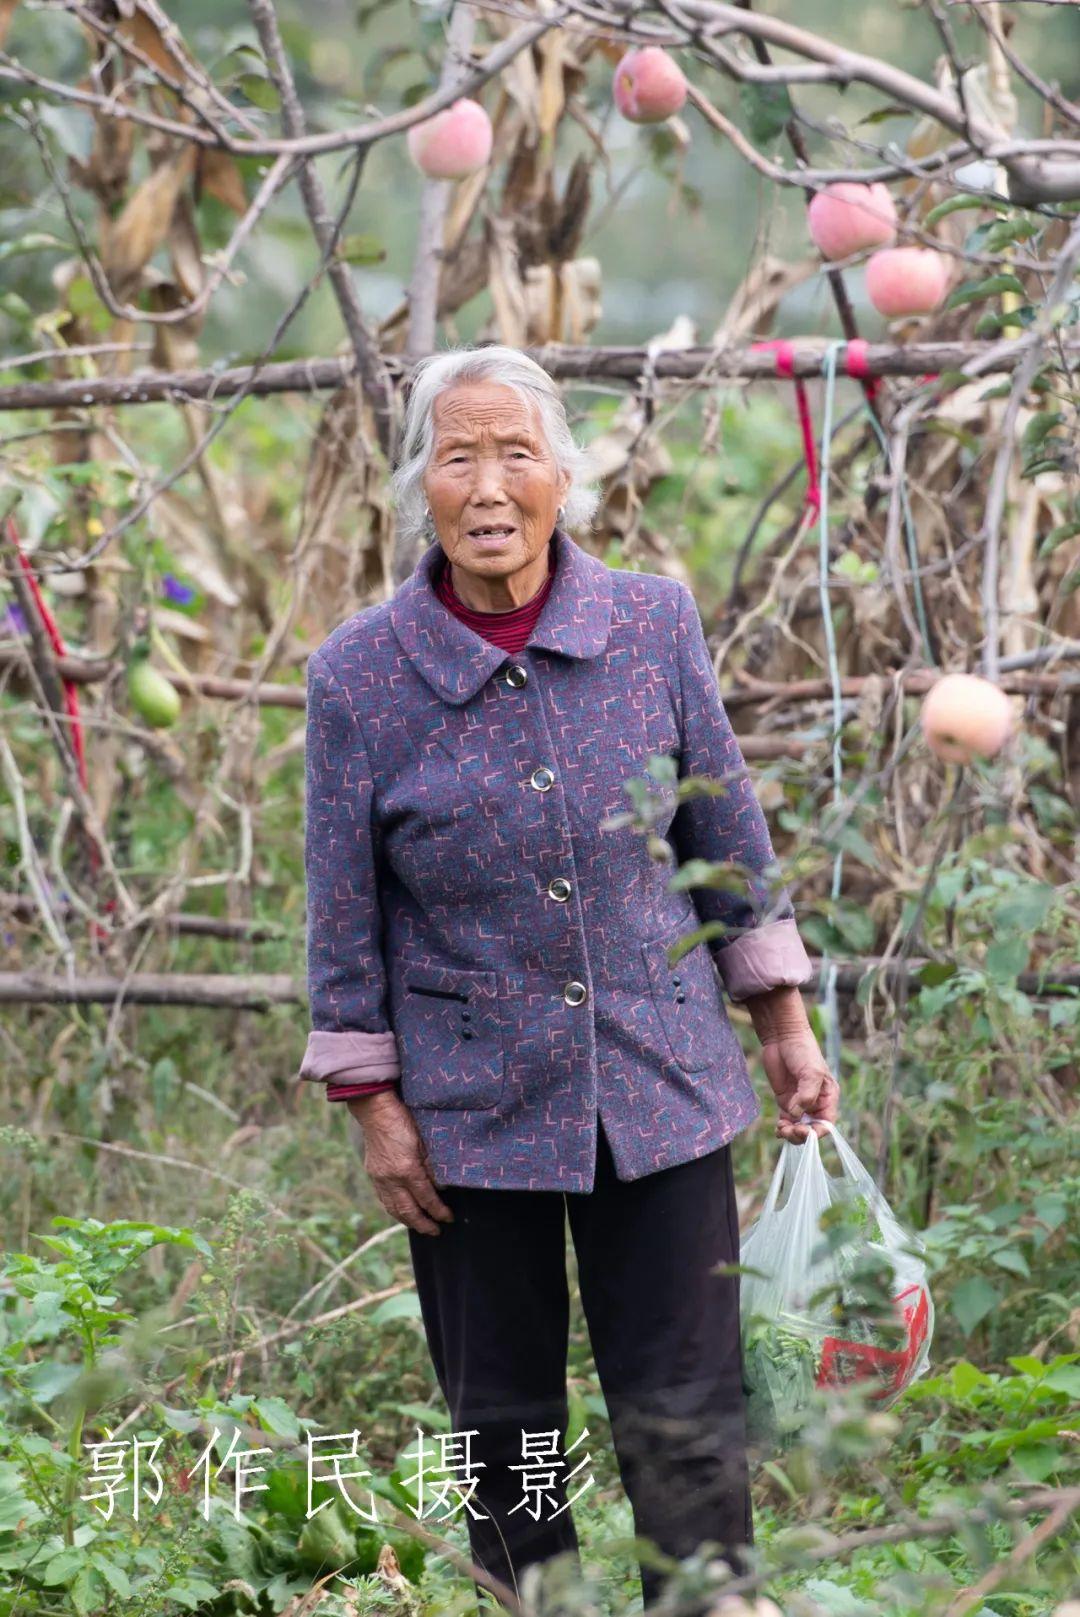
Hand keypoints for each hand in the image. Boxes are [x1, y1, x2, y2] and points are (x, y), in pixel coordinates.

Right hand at [345, 1090, 455, 1235]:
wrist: (376, 1110)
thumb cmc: (403, 1120)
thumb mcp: (424, 1139)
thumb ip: (433, 1165)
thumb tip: (441, 1186)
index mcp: (406, 1169)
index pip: (426, 1198)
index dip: (438, 1210)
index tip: (449, 1217)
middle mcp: (391, 1178)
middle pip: (408, 1210)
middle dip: (423, 1224)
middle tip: (436, 1231)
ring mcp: (379, 1178)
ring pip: (393, 1209)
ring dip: (408, 1221)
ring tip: (420, 1227)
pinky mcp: (373, 1174)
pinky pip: (384, 1199)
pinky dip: (394, 1210)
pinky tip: (402, 1212)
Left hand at [759, 1032, 840, 1145]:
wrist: (782, 1038)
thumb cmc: (803, 1051)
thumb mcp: (811, 1073)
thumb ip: (807, 1095)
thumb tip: (796, 1115)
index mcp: (828, 1097)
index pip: (827, 1123)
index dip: (817, 1132)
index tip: (805, 1132)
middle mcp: (815, 1103)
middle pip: (812, 1129)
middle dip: (802, 1134)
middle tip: (790, 1130)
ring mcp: (799, 1103)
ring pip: (798, 1127)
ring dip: (790, 1133)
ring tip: (781, 1129)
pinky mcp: (785, 1100)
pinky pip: (786, 1121)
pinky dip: (782, 1128)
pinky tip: (778, 1128)